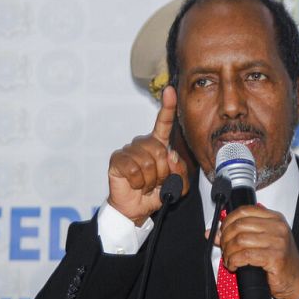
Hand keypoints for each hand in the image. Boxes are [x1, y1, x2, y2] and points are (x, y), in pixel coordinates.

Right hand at [107, 86, 188, 225]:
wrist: (135, 209)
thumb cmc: (155, 193)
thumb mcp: (178, 186)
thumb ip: (181, 171)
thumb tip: (170, 154)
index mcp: (159, 144)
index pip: (164, 123)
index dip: (168, 107)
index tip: (170, 90)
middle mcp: (143, 143)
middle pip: (160, 150)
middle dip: (163, 172)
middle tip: (156, 182)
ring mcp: (129, 150)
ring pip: (147, 162)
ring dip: (150, 179)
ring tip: (145, 184)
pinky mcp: (117, 159)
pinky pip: (134, 169)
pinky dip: (138, 182)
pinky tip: (135, 185)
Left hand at [218, 205, 298, 298]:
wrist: (297, 281)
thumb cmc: (280, 261)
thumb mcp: (260, 242)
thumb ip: (238, 235)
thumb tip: (212, 233)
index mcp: (275, 218)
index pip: (244, 211)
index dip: (228, 221)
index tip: (222, 232)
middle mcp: (277, 227)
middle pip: (239, 225)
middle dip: (225, 239)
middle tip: (224, 249)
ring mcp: (278, 241)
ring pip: (239, 241)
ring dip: (228, 252)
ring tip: (229, 260)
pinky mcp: (275, 257)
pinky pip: (244, 256)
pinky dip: (234, 261)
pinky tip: (234, 266)